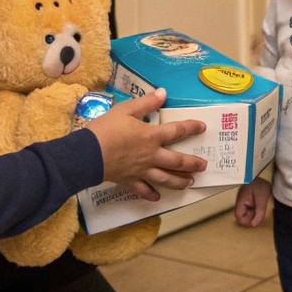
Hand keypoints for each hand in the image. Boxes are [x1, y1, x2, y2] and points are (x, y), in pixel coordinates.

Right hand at [85, 88, 206, 199]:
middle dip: (192, 163)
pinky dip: (151, 194)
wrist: (87, 153)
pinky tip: (157, 198)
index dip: (191, 128)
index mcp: (151, 136)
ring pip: (165, 179)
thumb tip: (163, 93)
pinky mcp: (129, 181)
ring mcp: (141, 171)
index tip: (203, 128)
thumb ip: (146, 103)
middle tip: (204, 165)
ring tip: (190, 183)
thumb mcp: (125, 110)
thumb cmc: (106, 128)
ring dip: (179, 181)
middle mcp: (151, 155)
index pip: (177, 131)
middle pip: (177, 161)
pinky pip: (143, 190)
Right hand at [234, 177, 271, 226]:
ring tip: (261, 206)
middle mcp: (240, 201)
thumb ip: (259, 213)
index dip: (246, 221)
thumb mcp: (262, 199)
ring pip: (246, 212)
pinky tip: (259, 203)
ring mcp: (242, 199)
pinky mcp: (246, 198)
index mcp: (241, 201)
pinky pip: (248, 207)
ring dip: (253, 213)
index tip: (256, 220)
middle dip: (251, 217)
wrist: (259, 172)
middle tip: (260, 211)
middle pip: (242, 216)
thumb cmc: (260, 185)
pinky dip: (254, 208)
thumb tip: (254, 225)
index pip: (238, 216)